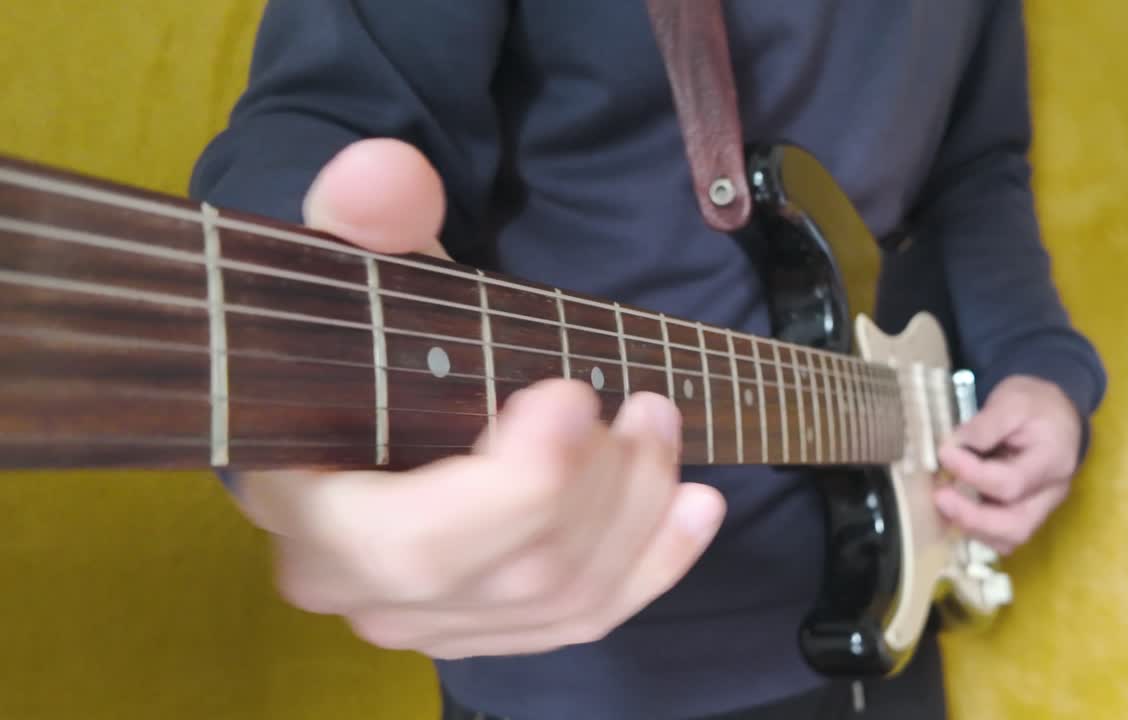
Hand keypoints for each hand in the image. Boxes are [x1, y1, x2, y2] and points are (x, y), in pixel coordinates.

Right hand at [234, 139, 726, 658]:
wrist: (352, 403)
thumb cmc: (359, 337)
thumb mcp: (356, 266)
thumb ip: (363, 220)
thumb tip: (384, 175)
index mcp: (309, 509)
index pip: (416, 545)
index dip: (519, 488)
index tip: (573, 393)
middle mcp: (362, 589)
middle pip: (516, 574)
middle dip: (604, 484)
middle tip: (645, 402)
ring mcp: (427, 623)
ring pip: (562, 601)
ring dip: (637, 511)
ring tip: (661, 423)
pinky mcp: (487, 626)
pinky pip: (583, 620)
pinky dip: (655, 565)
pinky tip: (696, 506)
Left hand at [934, 374, 1082, 554]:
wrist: (1056, 413)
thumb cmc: (1035, 405)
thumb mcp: (1013, 400)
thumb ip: (986, 424)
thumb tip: (953, 447)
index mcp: (1052, 462)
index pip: (1011, 482)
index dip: (973, 473)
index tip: (945, 454)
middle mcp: (1049, 494)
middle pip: (1016, 526)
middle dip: (971, 517)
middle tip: (939, 497)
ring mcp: (1039, 508)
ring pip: (1008, 538)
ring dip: (971, 527)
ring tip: (943, 501)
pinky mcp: (1023, 513)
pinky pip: (1001, 536)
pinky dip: (975, 529)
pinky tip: (953, 508)